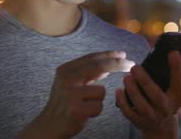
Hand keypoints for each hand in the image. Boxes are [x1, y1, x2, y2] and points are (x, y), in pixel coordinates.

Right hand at [18, 51, 134, 138]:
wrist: (49, 125)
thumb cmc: (64, 103)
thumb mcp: (71, 83)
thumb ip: (87, 74)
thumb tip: (108, 67)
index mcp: (65, 70)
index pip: (92, 58)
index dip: (109, 55)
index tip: (124, 55)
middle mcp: (66, 79)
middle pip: (100, 67)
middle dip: (119, 64)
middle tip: (132, 64)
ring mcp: (71, 95)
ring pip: (101, 91)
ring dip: (98, 100)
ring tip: (85, 106)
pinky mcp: (76, 110)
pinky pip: (99, 106)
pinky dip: (95, 111)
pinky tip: (84, 114)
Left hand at [115, 51, 180, 137]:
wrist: (161, 126)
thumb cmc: (167, 99)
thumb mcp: (176, 90)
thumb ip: (179, 73)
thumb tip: (178, 53)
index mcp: (177, 97)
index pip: (179, 81)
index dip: (176, 67)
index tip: (172, 52)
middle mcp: (166, 109)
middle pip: (156, 96)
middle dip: (144, 81)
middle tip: (134, 67)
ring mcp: (152, 117)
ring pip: (142, 106)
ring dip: (133, 91)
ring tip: (126, 77)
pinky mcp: (139, 122)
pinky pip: (129, 113)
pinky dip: (123, 102)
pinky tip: (119, 90)